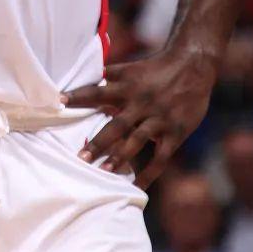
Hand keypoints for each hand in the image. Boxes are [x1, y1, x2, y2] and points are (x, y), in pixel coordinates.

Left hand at [65, 46, 216, 184]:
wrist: (193, 65)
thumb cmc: (157, 68)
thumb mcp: (132, 68)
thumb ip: (111, 74)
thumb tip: (89, 77)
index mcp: (128, 86)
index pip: (98, 91)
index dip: (79, 96)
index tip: (59, 102)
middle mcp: (142, 103)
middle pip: (116, 124)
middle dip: (98, 142)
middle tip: (80, 157)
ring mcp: (159, 119)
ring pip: (137, 141)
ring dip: (120, 157)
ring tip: (103, 171)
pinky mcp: (175, 132)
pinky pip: (161, 157)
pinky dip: (149, 173)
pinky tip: (137, 186)